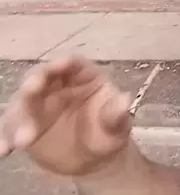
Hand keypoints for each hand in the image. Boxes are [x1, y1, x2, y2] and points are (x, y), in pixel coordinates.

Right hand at [0, 56, 132, 175]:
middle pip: (41, 77)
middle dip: (34, 82)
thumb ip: (116, 114)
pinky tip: (3, 149)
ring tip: (24, 140)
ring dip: (18, 118)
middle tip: (31, 90)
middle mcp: (56, 84)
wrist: (94, 158)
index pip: (73, 63)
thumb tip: (125, 100)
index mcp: (83, 76)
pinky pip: (8, 128)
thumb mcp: (117, 125)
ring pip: (21, 103)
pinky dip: (3, 137)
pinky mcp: (22, 124)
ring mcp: (37, 103)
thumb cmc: (108, 132)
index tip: (60, 65)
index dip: (65, 62)